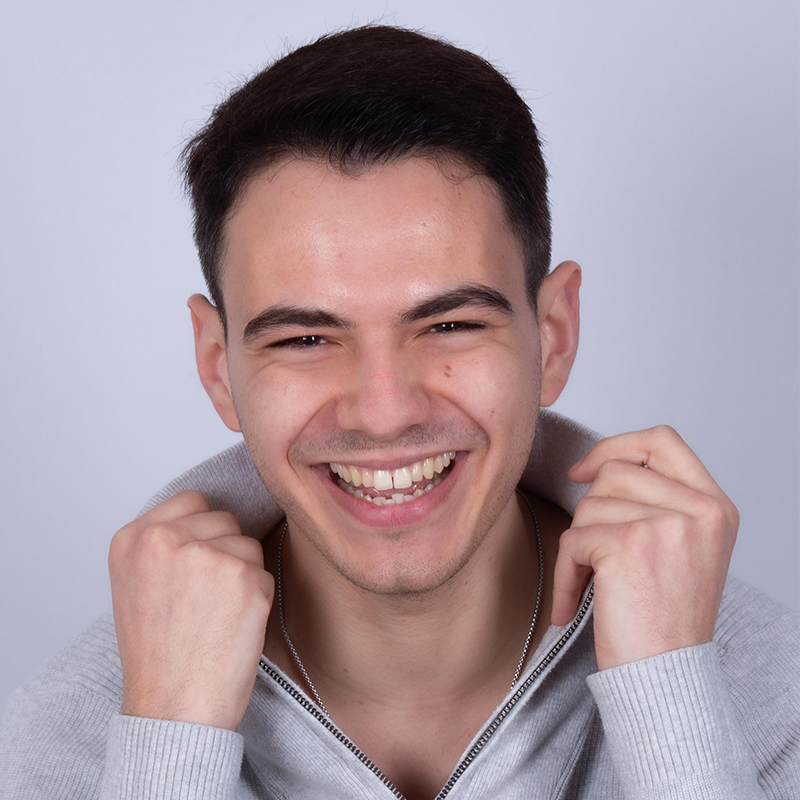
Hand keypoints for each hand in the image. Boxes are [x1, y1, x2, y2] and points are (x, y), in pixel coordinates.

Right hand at [108, 490, 274, 729]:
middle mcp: (164, 539)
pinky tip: (232, 626)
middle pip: (224, 519)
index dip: (202, 532)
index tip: (197, 562)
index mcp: (132, 538)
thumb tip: (208, 518)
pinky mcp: (243, 576)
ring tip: (214, 615)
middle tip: (203, 600)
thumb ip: (164, 545)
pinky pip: (265, 573)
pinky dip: (257, 598)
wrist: (172, 708)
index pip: (191, 501)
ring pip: (248, 544)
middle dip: (224, 552)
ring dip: (242, 575)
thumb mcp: (137, 585)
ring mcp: (205, 555)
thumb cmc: (159, 656)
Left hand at [552, 425, 738, 670]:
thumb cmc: (664, 619)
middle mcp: (699, 510)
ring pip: (589, 504)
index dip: (616, 446)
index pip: (662, 440)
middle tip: (597, 555)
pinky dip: (565, 574)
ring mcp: (667, 524)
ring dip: (579, 546)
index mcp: (715, 506)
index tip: (584, 471)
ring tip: (596, 583)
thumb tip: (597, 465)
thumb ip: (657, 500)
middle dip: (592, 512)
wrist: (666, 677)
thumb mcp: (682, 548)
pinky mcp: (629, 543)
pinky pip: (572, 539)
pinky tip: (576, 602)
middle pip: (614, 471)